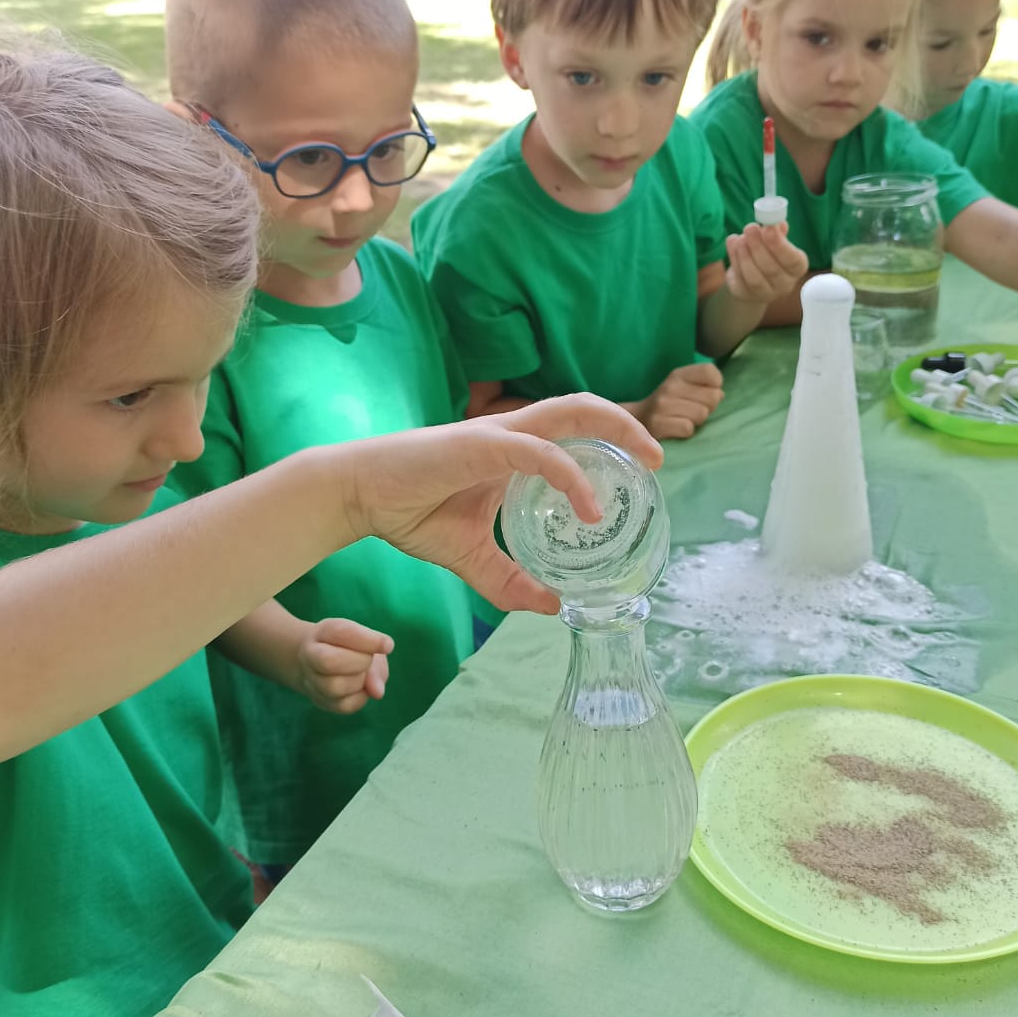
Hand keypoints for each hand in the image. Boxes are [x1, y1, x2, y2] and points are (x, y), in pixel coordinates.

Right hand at [294, 618, 392, 713]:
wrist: (317, 662)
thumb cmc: (347, 646)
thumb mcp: (362, 639)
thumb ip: (373, 656)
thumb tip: (377, 692)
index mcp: (323, 632)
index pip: (341, 632)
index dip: (367, 640)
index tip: (387, 645)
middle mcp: (311, 656)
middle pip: (329, 661)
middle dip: (360, 662)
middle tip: (369, 659)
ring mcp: (312, 681)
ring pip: (335, 687)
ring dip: (360, 681)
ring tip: (362, 673)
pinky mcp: (322, 702)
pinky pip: (345, 706)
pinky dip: (361, 697)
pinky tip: (360, 687)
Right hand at [338, 394, 663, 614]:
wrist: (358, 497)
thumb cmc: (409, 513)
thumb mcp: (472, 557)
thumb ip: (511, 581)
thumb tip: (553, 607)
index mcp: (513, 453)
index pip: (573, 431)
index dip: (611, 442)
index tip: (644, 472)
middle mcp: (511, 435)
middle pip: (581, 409)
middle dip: (627, 426)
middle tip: (659, 459)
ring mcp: (496, 436)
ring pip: (568, 413)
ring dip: (613, 431)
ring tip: (646, 461)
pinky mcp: (478, 446)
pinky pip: (538, 453)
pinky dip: (569, 475)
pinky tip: (587, 506)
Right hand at [636, 363, 723, 440]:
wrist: (636, 422)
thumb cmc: (668, 406)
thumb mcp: (683, 389)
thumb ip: (705, 387)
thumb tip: (720, 394)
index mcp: (678, 374)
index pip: (710, 372)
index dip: (715, 385)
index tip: (705, 393)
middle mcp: (670, 386)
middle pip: (712, 397)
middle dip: (708, 408)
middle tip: (693, 411)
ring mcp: (663, 405)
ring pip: (702, 414)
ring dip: (696, 422)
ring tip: (683, 420)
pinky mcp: (658, 424)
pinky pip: (688, 429)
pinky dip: (686, 432)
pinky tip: (676, 430)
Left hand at [725, 220, 808, 302]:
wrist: (753, 274)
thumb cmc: (769, 252)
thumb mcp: (776, 239)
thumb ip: (777, 232)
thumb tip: (777, 223)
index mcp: (797, 268)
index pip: (793, 260)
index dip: (780, 245)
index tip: (769, 228)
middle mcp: (784, 284)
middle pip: (771, 269)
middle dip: (758, 247)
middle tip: (750, 228)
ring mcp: (765, 293)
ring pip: (754, 278)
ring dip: (745, 255)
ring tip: (740, 238)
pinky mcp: (745, 294)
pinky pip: (739, 279)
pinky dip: (734, 260)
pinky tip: (733, 244)